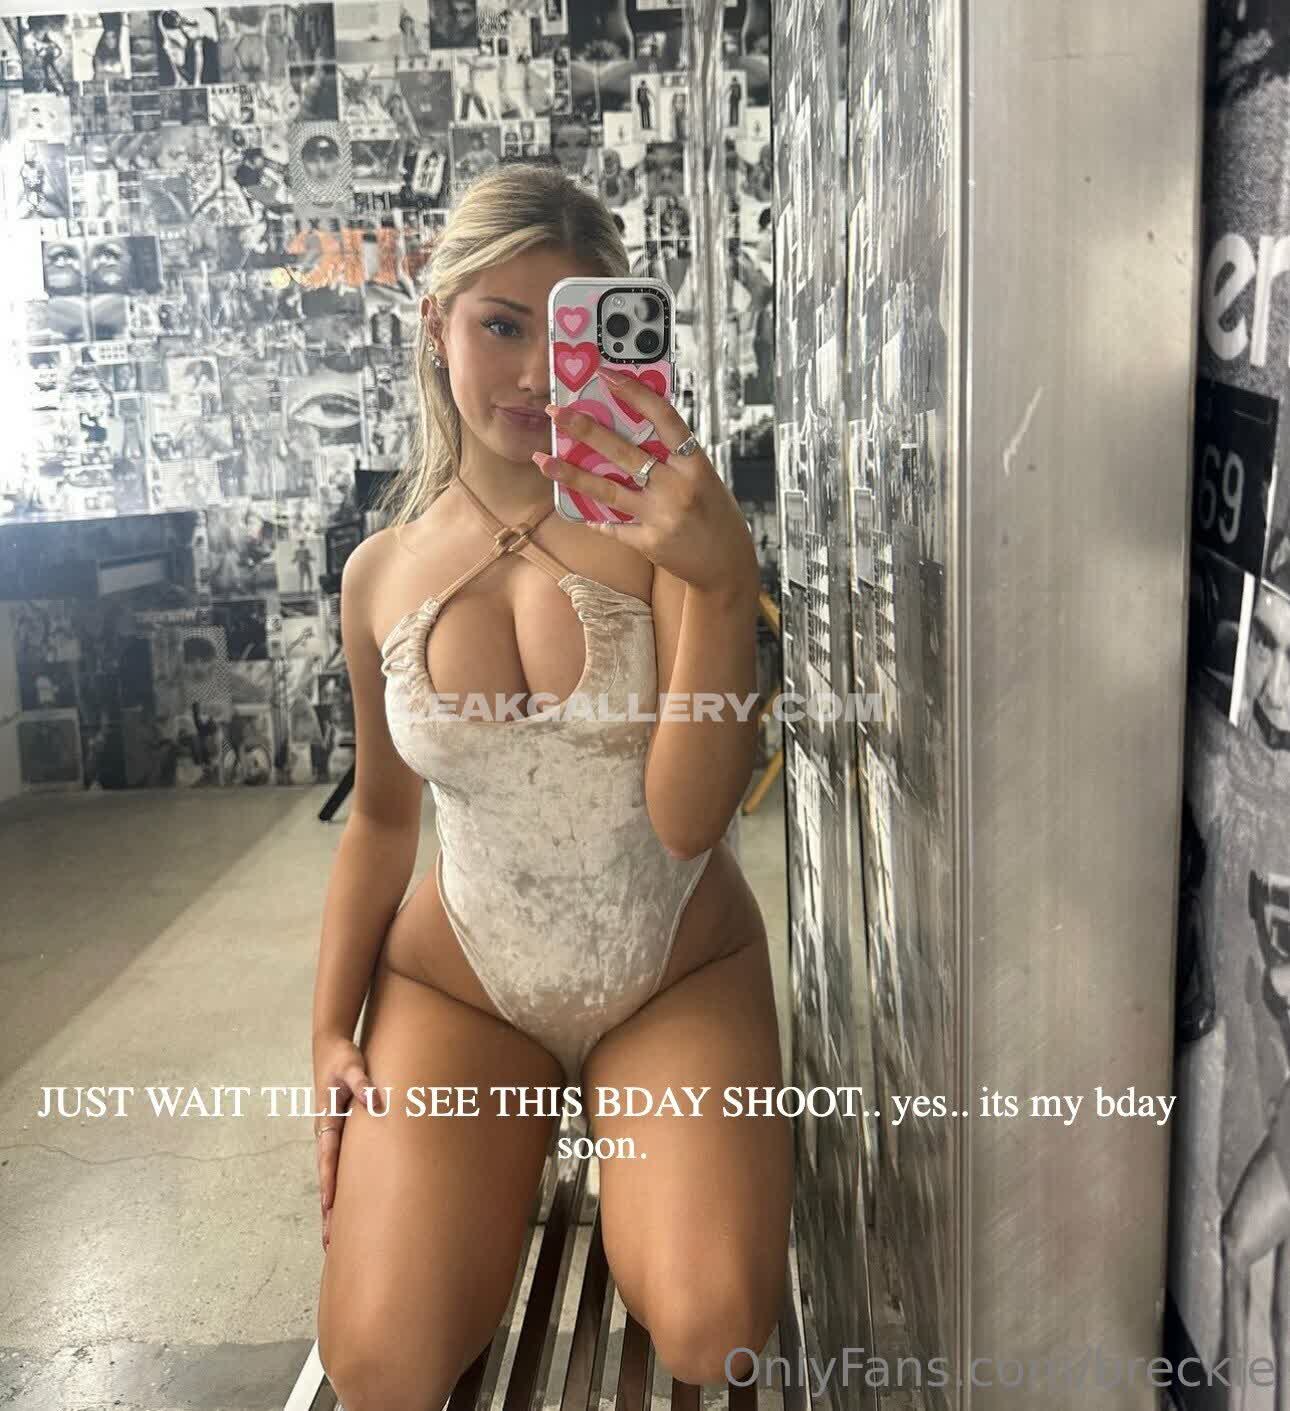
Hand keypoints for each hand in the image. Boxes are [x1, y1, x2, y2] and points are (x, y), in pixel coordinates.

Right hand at [312, 1032, 384, 1253]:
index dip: (329, 1186)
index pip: (328, 1160)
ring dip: (333, 1206)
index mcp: (326, 1122)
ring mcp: (331, 1137)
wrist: (330, 1047)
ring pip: (332, 1178)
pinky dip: (340, 1189)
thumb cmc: (341, 1057)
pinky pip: (340, 1167)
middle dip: (327, 1211)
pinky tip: (347, 1206)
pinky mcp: (340, 1135)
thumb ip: (362, 1082)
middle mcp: (326, 1134)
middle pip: (327, 1179)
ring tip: (334, 1239)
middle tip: (329, 1244)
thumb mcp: (351, 1065)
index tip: (329, 1211)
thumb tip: (374, 1102)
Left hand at [533, 370, 758, 597]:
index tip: (606, 375)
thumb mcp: (703, 478)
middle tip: (556, 413)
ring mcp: (661, 516)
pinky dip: (596, 518)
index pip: (664, 418)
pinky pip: (613, 526)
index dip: (635, 393)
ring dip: (571, 474)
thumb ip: (673, 458)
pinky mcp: (648, 542)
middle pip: (624, 451)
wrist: (727, 565)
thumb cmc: (715, 514)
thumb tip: (632, 431)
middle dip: (585, 429)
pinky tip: (580, 512)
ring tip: (544, 461)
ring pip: (607, 490)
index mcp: (694, 463)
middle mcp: (677, 486)